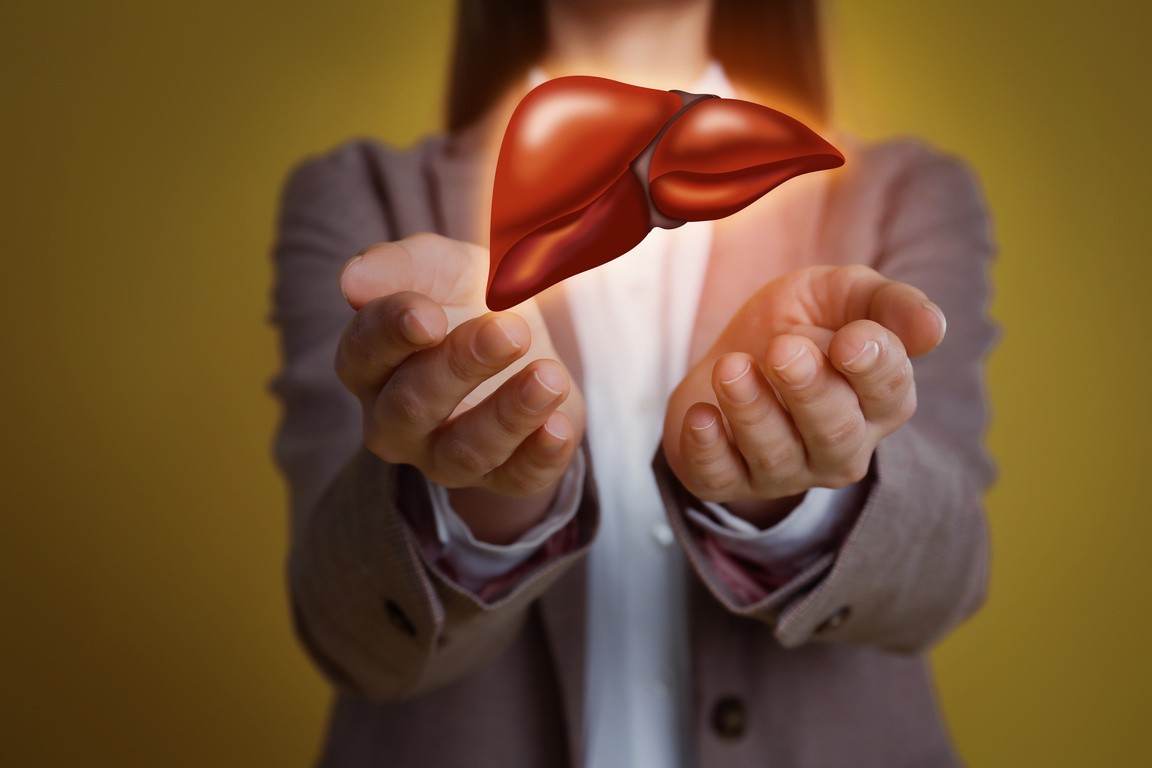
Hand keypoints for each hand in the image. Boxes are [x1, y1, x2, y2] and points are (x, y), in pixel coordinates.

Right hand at [336, 233, 585, 543]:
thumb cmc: (469, 300)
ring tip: (549, 376)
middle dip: (460, 368)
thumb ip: (403, 266)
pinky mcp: (502, 475)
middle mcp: (396, 420)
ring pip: (464, 451)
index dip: (392, 334)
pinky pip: (517, 480)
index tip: (427, 315)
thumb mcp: (444, 267)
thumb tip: (352, 279)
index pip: (363, 353)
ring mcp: (445, 456)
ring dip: (509, 414)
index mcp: (372, 365)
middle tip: (510, 330)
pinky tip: (560, 426)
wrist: (529, 339)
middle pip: (411, 407)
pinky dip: (540, 456)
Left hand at [662, 265, 945, 527]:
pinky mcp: (728, 479)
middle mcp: (840, 446)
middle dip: (809, 391)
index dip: (873, 366)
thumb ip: (886, 304)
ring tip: (731, 368)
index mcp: (879, 401)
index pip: (890, 391)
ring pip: (776, 454)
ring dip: (752, 411)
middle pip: (835, 432)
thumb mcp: (842, 295)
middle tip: (783, 350)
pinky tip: (700, 415)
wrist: (732, 351)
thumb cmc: (800, 324)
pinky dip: (708, 449)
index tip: (850, 340)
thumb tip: (934, 327)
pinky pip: (720, 478)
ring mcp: (786, 470)